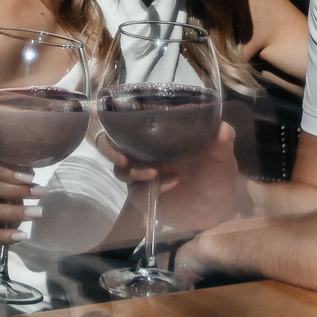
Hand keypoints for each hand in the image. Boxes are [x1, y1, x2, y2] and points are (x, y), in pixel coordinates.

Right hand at [0, 157, 38, 248]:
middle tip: (39, 194)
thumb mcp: (2, 191)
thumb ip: (13, 181)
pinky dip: (3, 235)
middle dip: (14, 190)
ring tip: (36, 213)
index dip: (7, 171)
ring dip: (14, 212)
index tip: (29, 177)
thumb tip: (29, 174)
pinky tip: (20, 235)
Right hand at [94, 121, 245, 236]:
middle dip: (109, 148)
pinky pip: (136, 190)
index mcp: (158, 131)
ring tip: (154, 172)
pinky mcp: (143, 195)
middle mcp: (144, 149)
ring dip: (132, 169)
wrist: (220, 207)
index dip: (108, 112)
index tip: (95, 109)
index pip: (128, 117)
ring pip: (119, 169)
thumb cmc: (217, 172)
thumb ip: (221, 140)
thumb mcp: (222, 154)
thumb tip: (222, 128)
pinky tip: (172, 183)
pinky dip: (148, 186)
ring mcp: (141, 172)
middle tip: (123, 157)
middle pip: (110, 142)